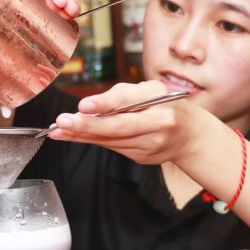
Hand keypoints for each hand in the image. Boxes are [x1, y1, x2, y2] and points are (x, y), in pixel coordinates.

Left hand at [49, 81, 205, 164]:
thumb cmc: (167, 105)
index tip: (83, 106)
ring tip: (58, 130)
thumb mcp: (152, 90)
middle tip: (62, 122)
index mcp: (161, 104)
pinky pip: (113, 148)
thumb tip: (89, 107)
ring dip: (81, 136)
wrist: (191, 136)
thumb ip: (124, 96)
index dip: (105, 104)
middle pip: (118, 127)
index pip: (129, 103)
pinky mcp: (142, 158)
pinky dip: (92, 141)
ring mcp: (150, 146)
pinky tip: (72, 136)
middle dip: (87, 125)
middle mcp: (157, 126)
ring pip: (111, 140)